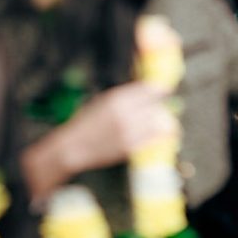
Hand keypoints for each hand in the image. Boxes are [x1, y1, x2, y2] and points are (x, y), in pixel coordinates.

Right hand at [22, 82, 177, 202]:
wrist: (73, 147)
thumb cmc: (87, 123)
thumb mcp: (103, 102)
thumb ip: (124, 97)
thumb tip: (146, 92)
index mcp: (116, 98)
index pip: (148, 90)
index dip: (157, 91)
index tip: (161, 92)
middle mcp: (124, 113)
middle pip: (156, 105)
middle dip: (159, 106)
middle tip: (161, 107)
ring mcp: (128, 131)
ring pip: (159, 122)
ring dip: (163, 120)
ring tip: (164, 120)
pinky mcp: (130, 146)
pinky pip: (154, 137)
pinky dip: (159, 133)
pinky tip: (160, 132)